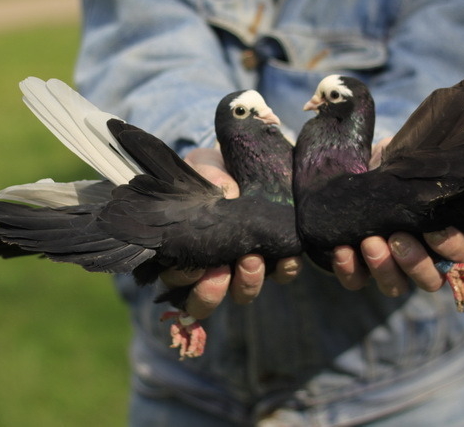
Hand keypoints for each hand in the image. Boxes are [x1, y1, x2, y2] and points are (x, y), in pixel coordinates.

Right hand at [158, 148, 302, 318]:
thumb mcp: (205, 166)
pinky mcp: (274, 258)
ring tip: (252, 260)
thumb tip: (224, 191)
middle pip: (204, 300)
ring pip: (242, 293)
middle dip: (210, 292)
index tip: (193, 266)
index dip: (182, 280)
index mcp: (183, 251)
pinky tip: (287, 257)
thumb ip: (207, 176)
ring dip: (246, 283)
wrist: (245, 163)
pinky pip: (281, 274)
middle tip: (221, 271)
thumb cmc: (213, 169)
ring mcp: (242, 267)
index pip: (175, 280)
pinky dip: (284, 270)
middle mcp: (210, 268)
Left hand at [332, 137, 463, 295]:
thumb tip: (423, 157)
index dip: (451, 246)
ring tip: (369, 242)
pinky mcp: (359, 271)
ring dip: (383, 268)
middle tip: (397, 238)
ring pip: (395, 286)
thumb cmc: (391, 169)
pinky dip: (349, 270)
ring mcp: (391, 269)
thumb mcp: (407, 162)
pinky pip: (356, 280)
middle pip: (430, 280)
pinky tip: (342, 249)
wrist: (354, 175)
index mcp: (443, 235)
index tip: (434, 229)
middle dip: (414, 262)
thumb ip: (419, 165)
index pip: (462, 253)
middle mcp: (421, 259)